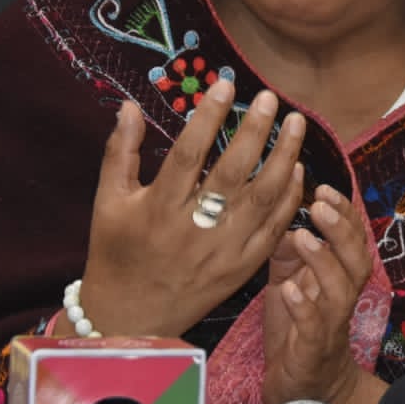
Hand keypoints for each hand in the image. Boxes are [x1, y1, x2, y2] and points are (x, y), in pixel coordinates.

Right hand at [76, 78, 306, 336]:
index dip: (208, 117)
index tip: (226, 85)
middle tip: (270, 98)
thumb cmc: (116, 253)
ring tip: (296, 124)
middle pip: (232, 172)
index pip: (189, 153)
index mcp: (158, 208)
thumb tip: (129, 106)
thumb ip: (120, 152)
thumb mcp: (107, 202)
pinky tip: (297, 169)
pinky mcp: (241, 268)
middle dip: (255, 131)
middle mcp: (194, 228)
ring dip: (283, 158)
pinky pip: (272, 230)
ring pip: (262, 199)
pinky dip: (288, 199)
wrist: (131, 318)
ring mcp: (222, 250)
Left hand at [260, 184, 372, 403]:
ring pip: (341, 290)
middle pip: (357, 260)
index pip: (351, 240)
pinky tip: (289, 290)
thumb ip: (289, 253)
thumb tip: (284, 219)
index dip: (343, 214)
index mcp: (337, 280)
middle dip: (341, 230)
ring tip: (303, 236)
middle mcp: (340, 299)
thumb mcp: (289, 284)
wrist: (304, 393)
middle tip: (320, 203)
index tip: (324, 187)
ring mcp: (329, 326)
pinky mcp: (312, 351)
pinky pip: (314, 327)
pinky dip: (304, 307)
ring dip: (324, 261)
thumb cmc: (297, 333)